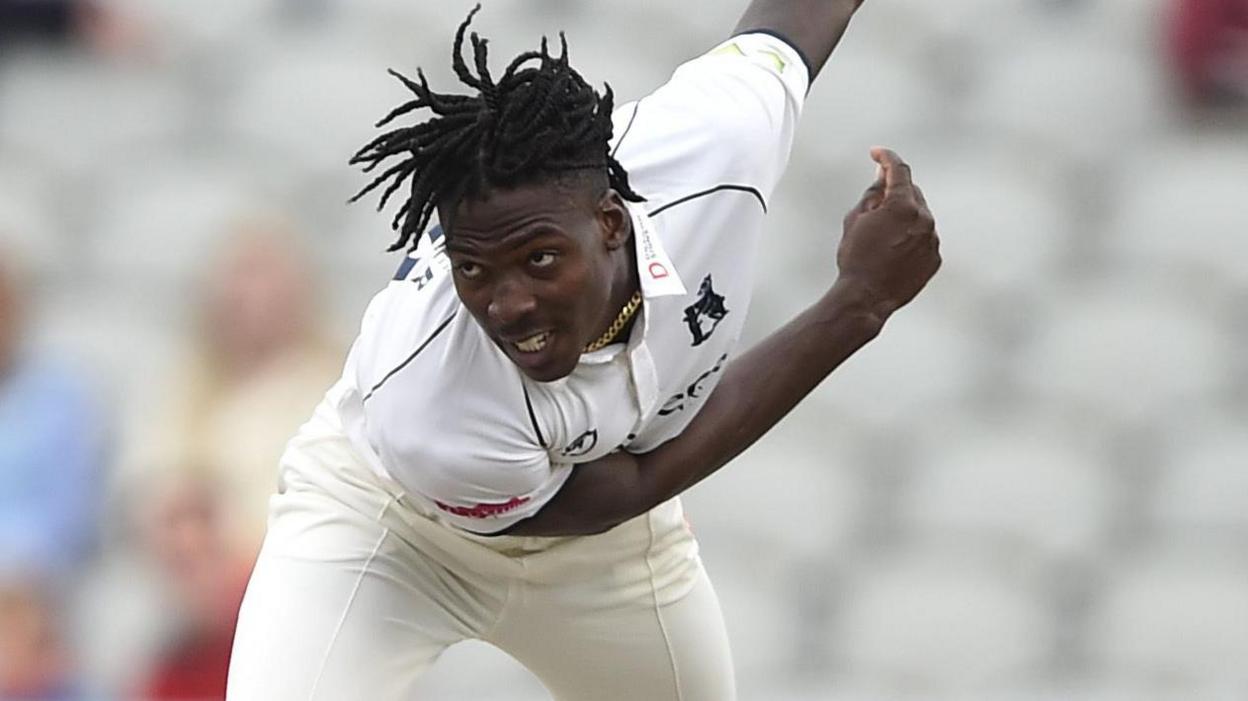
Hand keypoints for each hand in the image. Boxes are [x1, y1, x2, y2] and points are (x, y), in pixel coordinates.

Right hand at [835, 147, 940, 319]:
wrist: (866, 297)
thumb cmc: (856, 260)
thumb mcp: (855, 219)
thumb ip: (873, 194)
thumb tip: (882, 180)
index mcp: (903, 206)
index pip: (898, 170)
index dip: (886, 157)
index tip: (877, 154)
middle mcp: (924, 219)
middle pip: (911, 192)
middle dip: (894, 191)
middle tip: (875, 202)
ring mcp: (932, 240)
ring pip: (920, 215)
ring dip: (904, 215)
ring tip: (881, 235)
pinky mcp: (934, 258)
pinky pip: (925, 237)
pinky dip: (911, 236)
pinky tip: (892, 250)